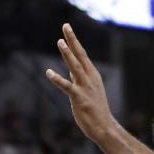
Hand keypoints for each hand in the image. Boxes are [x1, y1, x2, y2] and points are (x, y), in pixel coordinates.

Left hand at [46, 24, 116, 143]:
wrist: (104, 127)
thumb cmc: (95, 109)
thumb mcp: (88, 89)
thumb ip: (78, 78)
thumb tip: (70, 69)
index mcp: (92, 75)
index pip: (82, 54)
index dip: (74, 41)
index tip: (67, 27)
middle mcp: (90, 78)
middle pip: (80, 55)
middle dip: (72, 40)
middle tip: (65, 26)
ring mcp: (85, 87)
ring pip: (75, 67)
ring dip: (68, 54)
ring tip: (60, 41)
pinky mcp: (79, 98)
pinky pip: (67, 87)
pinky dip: (57, 79)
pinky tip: (49, 72)